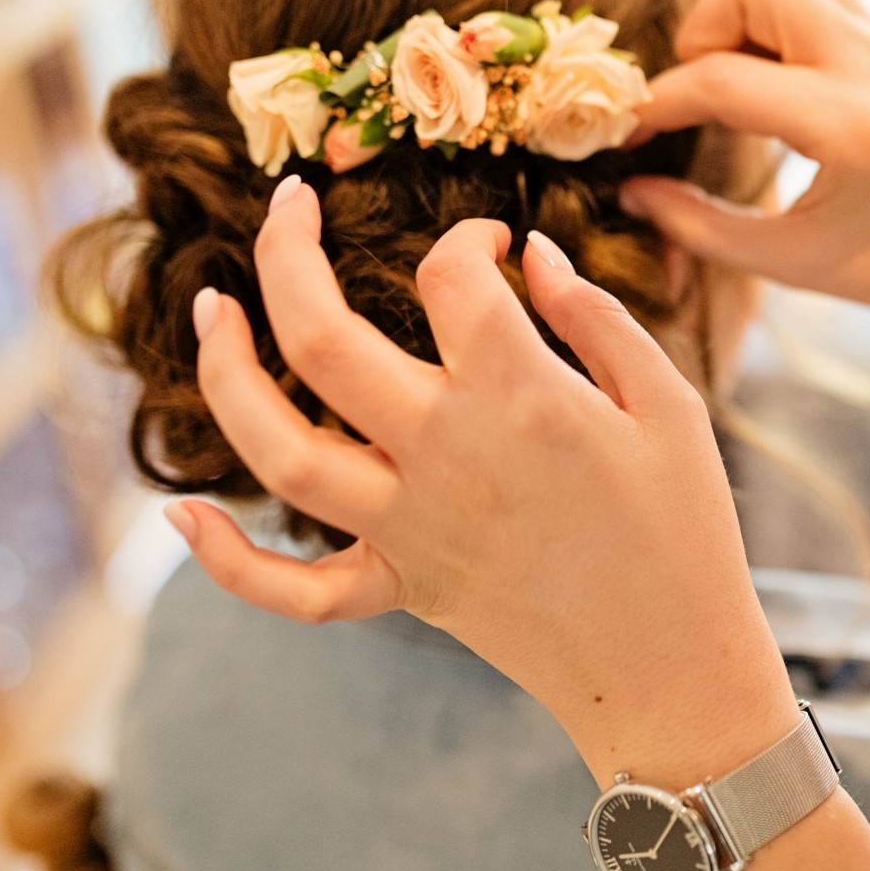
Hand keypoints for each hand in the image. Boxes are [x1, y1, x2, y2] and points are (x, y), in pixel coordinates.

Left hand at [166, 178, 801, 785]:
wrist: (671, 667)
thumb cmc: (685, 529)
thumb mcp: (670, 403)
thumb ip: (594, 317)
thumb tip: (528, 253)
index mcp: (519, 396)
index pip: (451, 276)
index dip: (466, 237)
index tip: (491, 242)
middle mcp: (442, 455)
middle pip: (322, 338)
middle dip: (287, 252)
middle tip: (287, 203)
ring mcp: (407, 527)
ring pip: (276, 448)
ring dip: (224, 373)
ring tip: (211, 309)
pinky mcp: (398, 589)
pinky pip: (291, 588)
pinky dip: (226, 560)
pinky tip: (184, 512)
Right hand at [622, 0, 869, 338]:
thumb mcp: (789, 263)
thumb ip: (699, 226)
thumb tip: (629, 190)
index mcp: (848, 126)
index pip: (723, 81)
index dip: (659, 103)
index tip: (630, 132)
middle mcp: (867, 62)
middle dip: (702, 30)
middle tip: (701, 95)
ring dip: (738, 7)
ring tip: (736, 76)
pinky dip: (773, 4)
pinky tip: (769, 66)